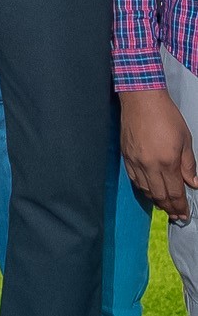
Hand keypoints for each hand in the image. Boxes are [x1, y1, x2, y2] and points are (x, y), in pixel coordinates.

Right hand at [120, 87, 197, 220]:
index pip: (175, 192)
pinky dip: (143, 188)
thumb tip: (193, 184)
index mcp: (167, 162)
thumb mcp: (185, 140)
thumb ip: (189, 165)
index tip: (185, 215)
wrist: (141, 100)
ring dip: (155, 200)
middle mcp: (149, 165)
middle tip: (176, 215)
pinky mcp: (125, 155)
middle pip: (159, 195)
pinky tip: (149, 190)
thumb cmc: (167, 117)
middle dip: (169, 208)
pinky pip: (134, 178)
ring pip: (145, 189)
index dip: (181, 206)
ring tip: (164, 206)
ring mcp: (135, 161)